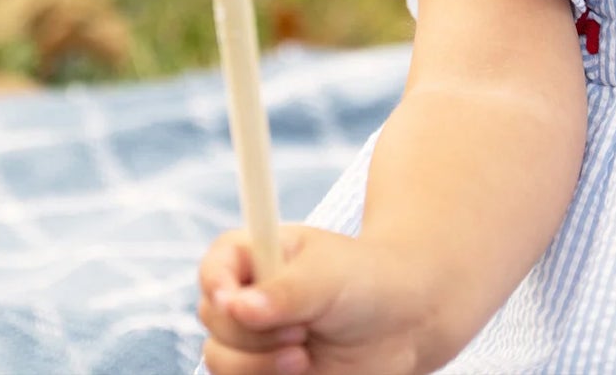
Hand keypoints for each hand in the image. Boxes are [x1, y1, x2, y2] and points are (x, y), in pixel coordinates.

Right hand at [197, 224, 430, 374]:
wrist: (402, 325)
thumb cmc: (368, 281)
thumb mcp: (330, 275)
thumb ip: (286, 290)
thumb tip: (237, 305)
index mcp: (258, 254)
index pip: (214, 265)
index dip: (216, 283)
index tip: (235, 299)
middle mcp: (248, 296)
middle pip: (213, 319)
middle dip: (253, 333)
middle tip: (300, 331)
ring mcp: (252, 339)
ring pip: (218, 361)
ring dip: (259, 366)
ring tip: (305, 354)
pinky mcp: (262, 374)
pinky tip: (305, 373)